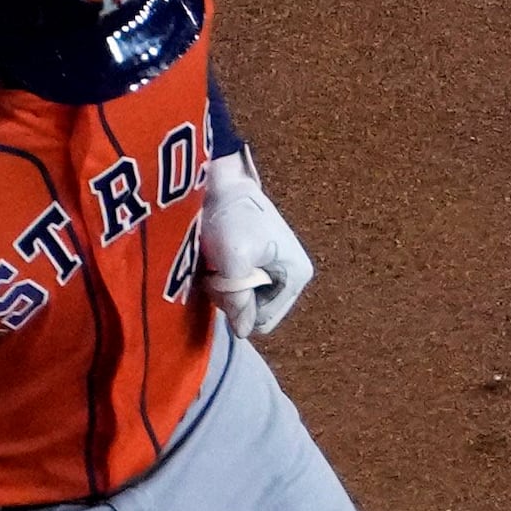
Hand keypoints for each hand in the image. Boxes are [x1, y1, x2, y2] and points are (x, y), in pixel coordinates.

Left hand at [200, 154, 313, 337]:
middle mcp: (292, 274)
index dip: (238, 310)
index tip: (221, 284)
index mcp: (296, 276)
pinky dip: (226, 276)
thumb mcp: (233, 260)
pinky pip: (243, 283)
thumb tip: (243, 332)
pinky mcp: (262, 257)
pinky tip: (217, 259)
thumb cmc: (230, 216)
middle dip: (232, 298)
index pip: (264, 320)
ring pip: (247, 298)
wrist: (221, 178)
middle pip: (256, 310)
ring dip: (226, 287)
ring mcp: (277, 266)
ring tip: (214, 262)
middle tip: (214, 272)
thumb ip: (239, 299)